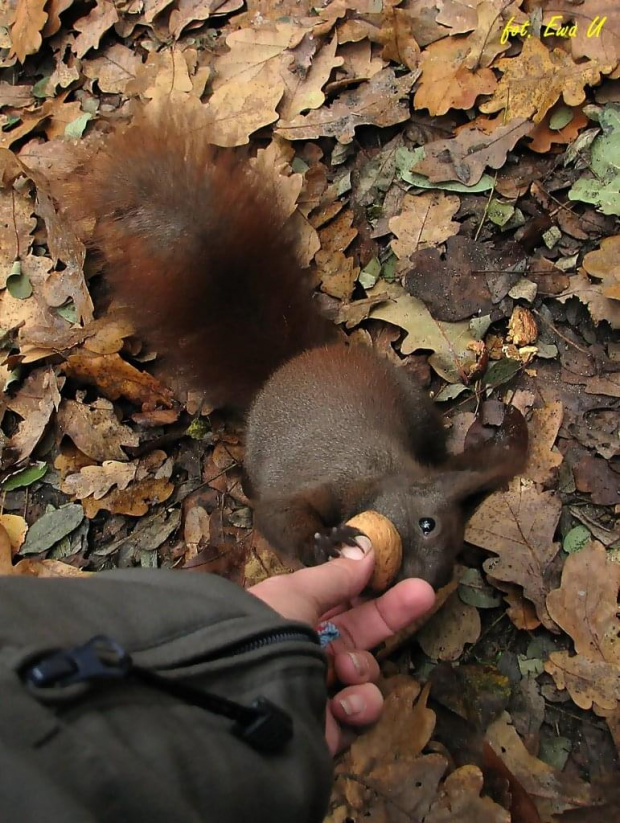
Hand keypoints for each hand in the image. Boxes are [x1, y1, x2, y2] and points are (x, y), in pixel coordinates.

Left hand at [249, 541, 434, 754]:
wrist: (242, 700)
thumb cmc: (262, 633)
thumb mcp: (296, 592)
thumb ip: (335, 576)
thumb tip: (366, 551)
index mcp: (293, 619)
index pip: (341, 603)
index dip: (369, 590)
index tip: (395, 573)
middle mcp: (305, 654)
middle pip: (361, 634)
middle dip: (392, 614)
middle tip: (423, 592)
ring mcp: (317, 691)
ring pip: (364, 674)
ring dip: (362, 668)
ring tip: (345, 669)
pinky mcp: (328, 728)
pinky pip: (361, 712)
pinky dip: (359, 706)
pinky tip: (341, 703)